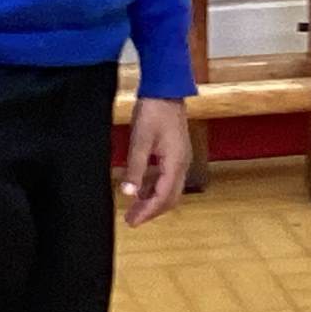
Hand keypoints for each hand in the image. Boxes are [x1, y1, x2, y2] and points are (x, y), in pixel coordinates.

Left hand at [123, 98, 192, 227]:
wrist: (166, 89)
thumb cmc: (153, 112)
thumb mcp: (140, 141)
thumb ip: (135, 169)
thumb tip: (128, 194)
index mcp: (175, 163)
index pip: (163, 197)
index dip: (147, 212)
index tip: (132, 222)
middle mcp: (182, 163)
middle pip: (170, 197)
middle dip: (151, 210)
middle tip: (131, 219)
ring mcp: (181, 158)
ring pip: (170, 188)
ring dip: (153, 200)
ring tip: (133, 207)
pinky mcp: (176, 152)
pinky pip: (167, 177)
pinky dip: (155, 187)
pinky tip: (141, 188)